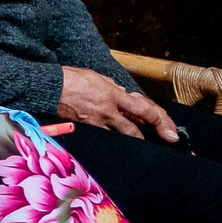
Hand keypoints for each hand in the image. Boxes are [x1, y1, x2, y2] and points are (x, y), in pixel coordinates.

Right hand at [59, 67, 179, 140]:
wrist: (49, 87)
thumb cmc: (71, 79)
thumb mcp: (98, 78)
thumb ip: (112, 88)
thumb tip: (121, 94)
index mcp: (115, 96)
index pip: (145, 110)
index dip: (161, 122)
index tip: (172, 133)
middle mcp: (108, 111)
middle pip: (133, 130)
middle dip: (148, 138)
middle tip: (160, 144)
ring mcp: (95, 122)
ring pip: (118, 136)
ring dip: (130, 140)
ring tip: (139, 144)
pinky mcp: (84, 128)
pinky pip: (101, 136)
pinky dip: (109, 138)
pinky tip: (114, 140)